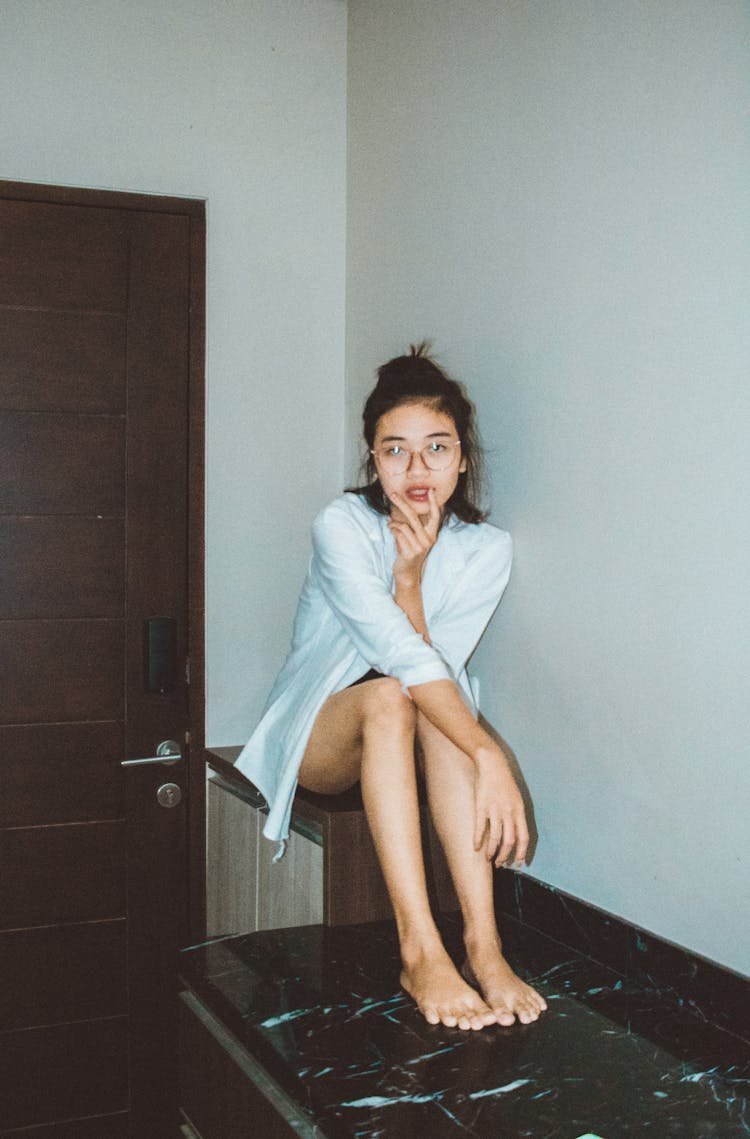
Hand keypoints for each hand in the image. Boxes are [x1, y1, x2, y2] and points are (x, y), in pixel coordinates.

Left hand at [388, 489, 440, 583]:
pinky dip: (392, 530)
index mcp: (432, 535)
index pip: (435, 516)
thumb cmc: (408, 552)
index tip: (431, 491)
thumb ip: (412, 526)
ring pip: (403, 526)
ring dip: (393, 524)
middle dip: (402, 503)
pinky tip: (390, 530)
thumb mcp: (414, 538)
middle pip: (414, 516)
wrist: (407, 573)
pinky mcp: (410, 552)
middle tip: (393, 494)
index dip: (433, 503)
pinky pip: (398, 534)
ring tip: (390, 525)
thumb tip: (402, 507)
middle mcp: (428, 540)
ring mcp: (420, 547)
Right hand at [473, 747, 528, 867]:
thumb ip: (516, 814)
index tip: (519, 863)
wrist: (492, 764)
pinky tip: (475, 847)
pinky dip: (478, 839)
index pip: (524, 837)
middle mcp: (509, 812)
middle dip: (505, 856)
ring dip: (492, 851)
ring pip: (495, 837)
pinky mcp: (481, 806)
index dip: (522, 852)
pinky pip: (480, 827)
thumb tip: (516, 831)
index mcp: (519, 810)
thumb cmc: (504, 781)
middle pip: (510, 841)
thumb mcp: (516, 797)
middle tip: (501, 864)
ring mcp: (495, 810)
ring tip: (488, 858)